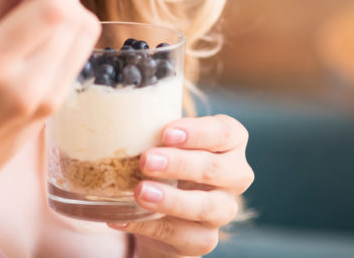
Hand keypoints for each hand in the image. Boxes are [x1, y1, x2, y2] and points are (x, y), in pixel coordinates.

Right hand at [0, 0, 100, 189]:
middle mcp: (28, 84)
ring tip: (35, 7)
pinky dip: (67, 32)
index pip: (54, 7)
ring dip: (69, 8)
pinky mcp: (58, 106)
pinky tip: (39, 33)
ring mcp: (48, 99)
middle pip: (76, 17)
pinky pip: (78, 53)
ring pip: (85, 33)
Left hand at [110, 115, 253, 256]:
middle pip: (215, 169)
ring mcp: (223, 210)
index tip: (166, 132)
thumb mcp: (164, 138)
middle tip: (146, 160)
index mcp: (231, 141)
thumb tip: (118, 114)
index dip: (197, 132)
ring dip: (171, 199)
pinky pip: (182, 236)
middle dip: (180, 164)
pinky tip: (122, 218)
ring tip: (139, 192)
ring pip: (205, 207)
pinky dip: (150, 227)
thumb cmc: (166, 156)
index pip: (223, 133)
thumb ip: (153, 126)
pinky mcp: (204, 239)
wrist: (164, 206)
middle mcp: (235, 175)